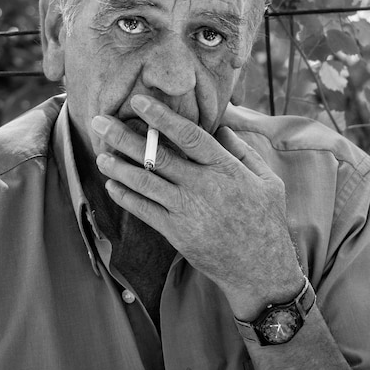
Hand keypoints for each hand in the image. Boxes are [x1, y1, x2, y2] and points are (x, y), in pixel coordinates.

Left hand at [93, 94, 303, 318]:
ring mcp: (187, 211)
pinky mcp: (176, 233)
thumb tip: (222, 126)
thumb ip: (243, 151)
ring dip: (118, 167)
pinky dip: (126, 197)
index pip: (189, 135)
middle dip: (124, 137)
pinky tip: (112, 185)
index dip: (162, 116)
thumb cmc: (266, 220)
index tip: (139, 101)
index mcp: (225, 168)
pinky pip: (145, 211)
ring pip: (145, 182)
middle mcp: (203, 186)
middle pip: (158, 156)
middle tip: (100, 121)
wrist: (260, 268)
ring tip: (100, 153)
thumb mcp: (268, 180)